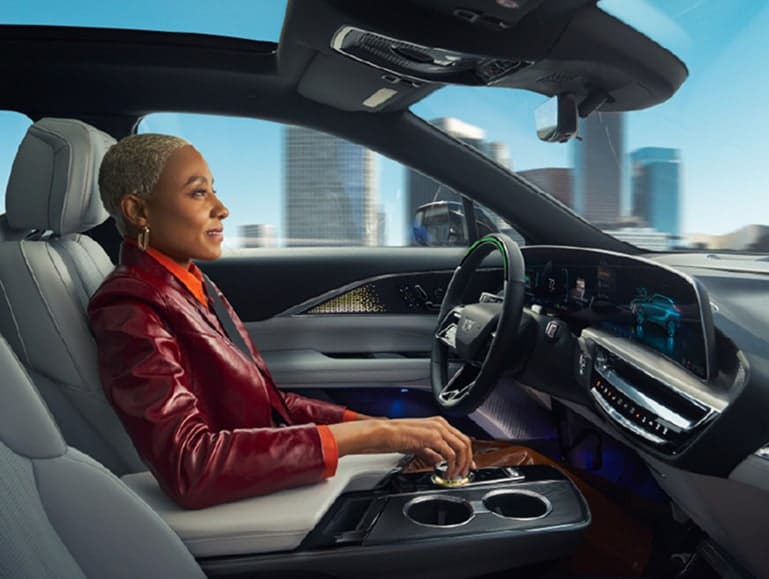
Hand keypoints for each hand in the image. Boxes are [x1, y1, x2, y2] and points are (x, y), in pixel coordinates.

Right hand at [328, 416, 473, 478]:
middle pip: (465, 442)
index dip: (467, 453)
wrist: (383, 433)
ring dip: (461, 464)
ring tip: (455, 475)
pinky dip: (451, 466)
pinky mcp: (433, 438)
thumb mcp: (418, 444)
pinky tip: (446, 473)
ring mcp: (438, 429)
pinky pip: (450, 454)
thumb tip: (440, 461)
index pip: (460, 437)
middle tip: (464, 473)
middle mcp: (440, 424)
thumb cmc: (396, 436)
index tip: (468, 465)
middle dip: (467, 460)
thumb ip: (431, 452)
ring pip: (461, 448)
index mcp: (438, 423)